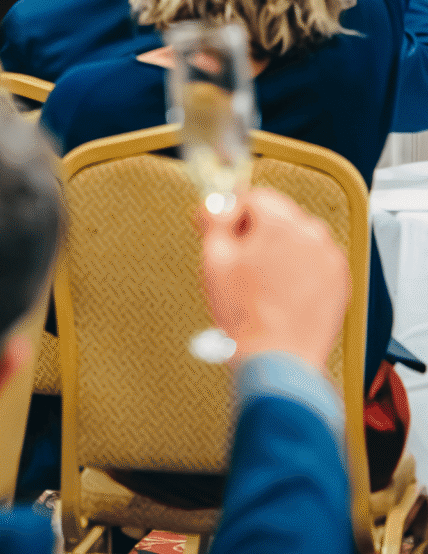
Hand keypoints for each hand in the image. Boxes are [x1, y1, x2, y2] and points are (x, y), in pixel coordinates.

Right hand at [199, 186, 347, 369]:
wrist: (278, 357)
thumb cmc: (246, 314)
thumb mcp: (214, 259)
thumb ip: (214, 220)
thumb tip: (215, 203)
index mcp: (282, 225)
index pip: (255, 196)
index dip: (232, 211)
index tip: (223, 228)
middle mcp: (313, 236)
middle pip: (279, 215)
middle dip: (257, 230)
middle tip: (238, 258)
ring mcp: (330, 259)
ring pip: (298, 237)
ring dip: (279, 247)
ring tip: (260, 278)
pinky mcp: (340, 280)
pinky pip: (315, 259)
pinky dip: (298, 266)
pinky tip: (280, 289)